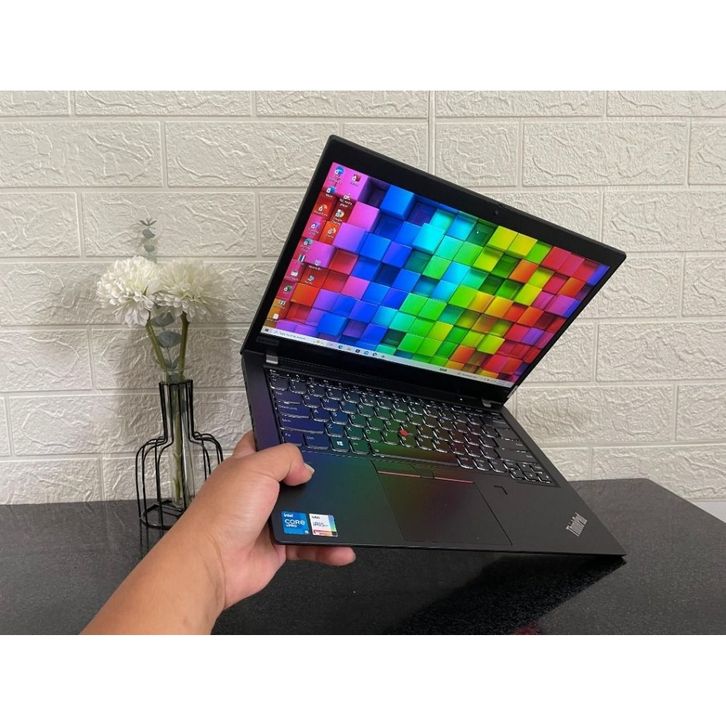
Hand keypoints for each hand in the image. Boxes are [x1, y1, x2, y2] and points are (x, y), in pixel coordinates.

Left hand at [177, 432, 355, 608]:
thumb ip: (286, 458)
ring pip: (305, 514)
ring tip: (342, 516)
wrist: (212, 563)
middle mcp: (256, 492)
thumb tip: (306, 468)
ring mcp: (268, 520)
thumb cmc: (220, 514)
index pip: (263, 445)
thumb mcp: (256, 468)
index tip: (306, 439)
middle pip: (292, 480)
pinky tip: (342, 549)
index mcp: (245, 467)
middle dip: (311, 481)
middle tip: (332, 480)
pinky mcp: (278, 547)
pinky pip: (309, 545)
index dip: (281, 440)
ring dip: (325, 517)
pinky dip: (327, 548)